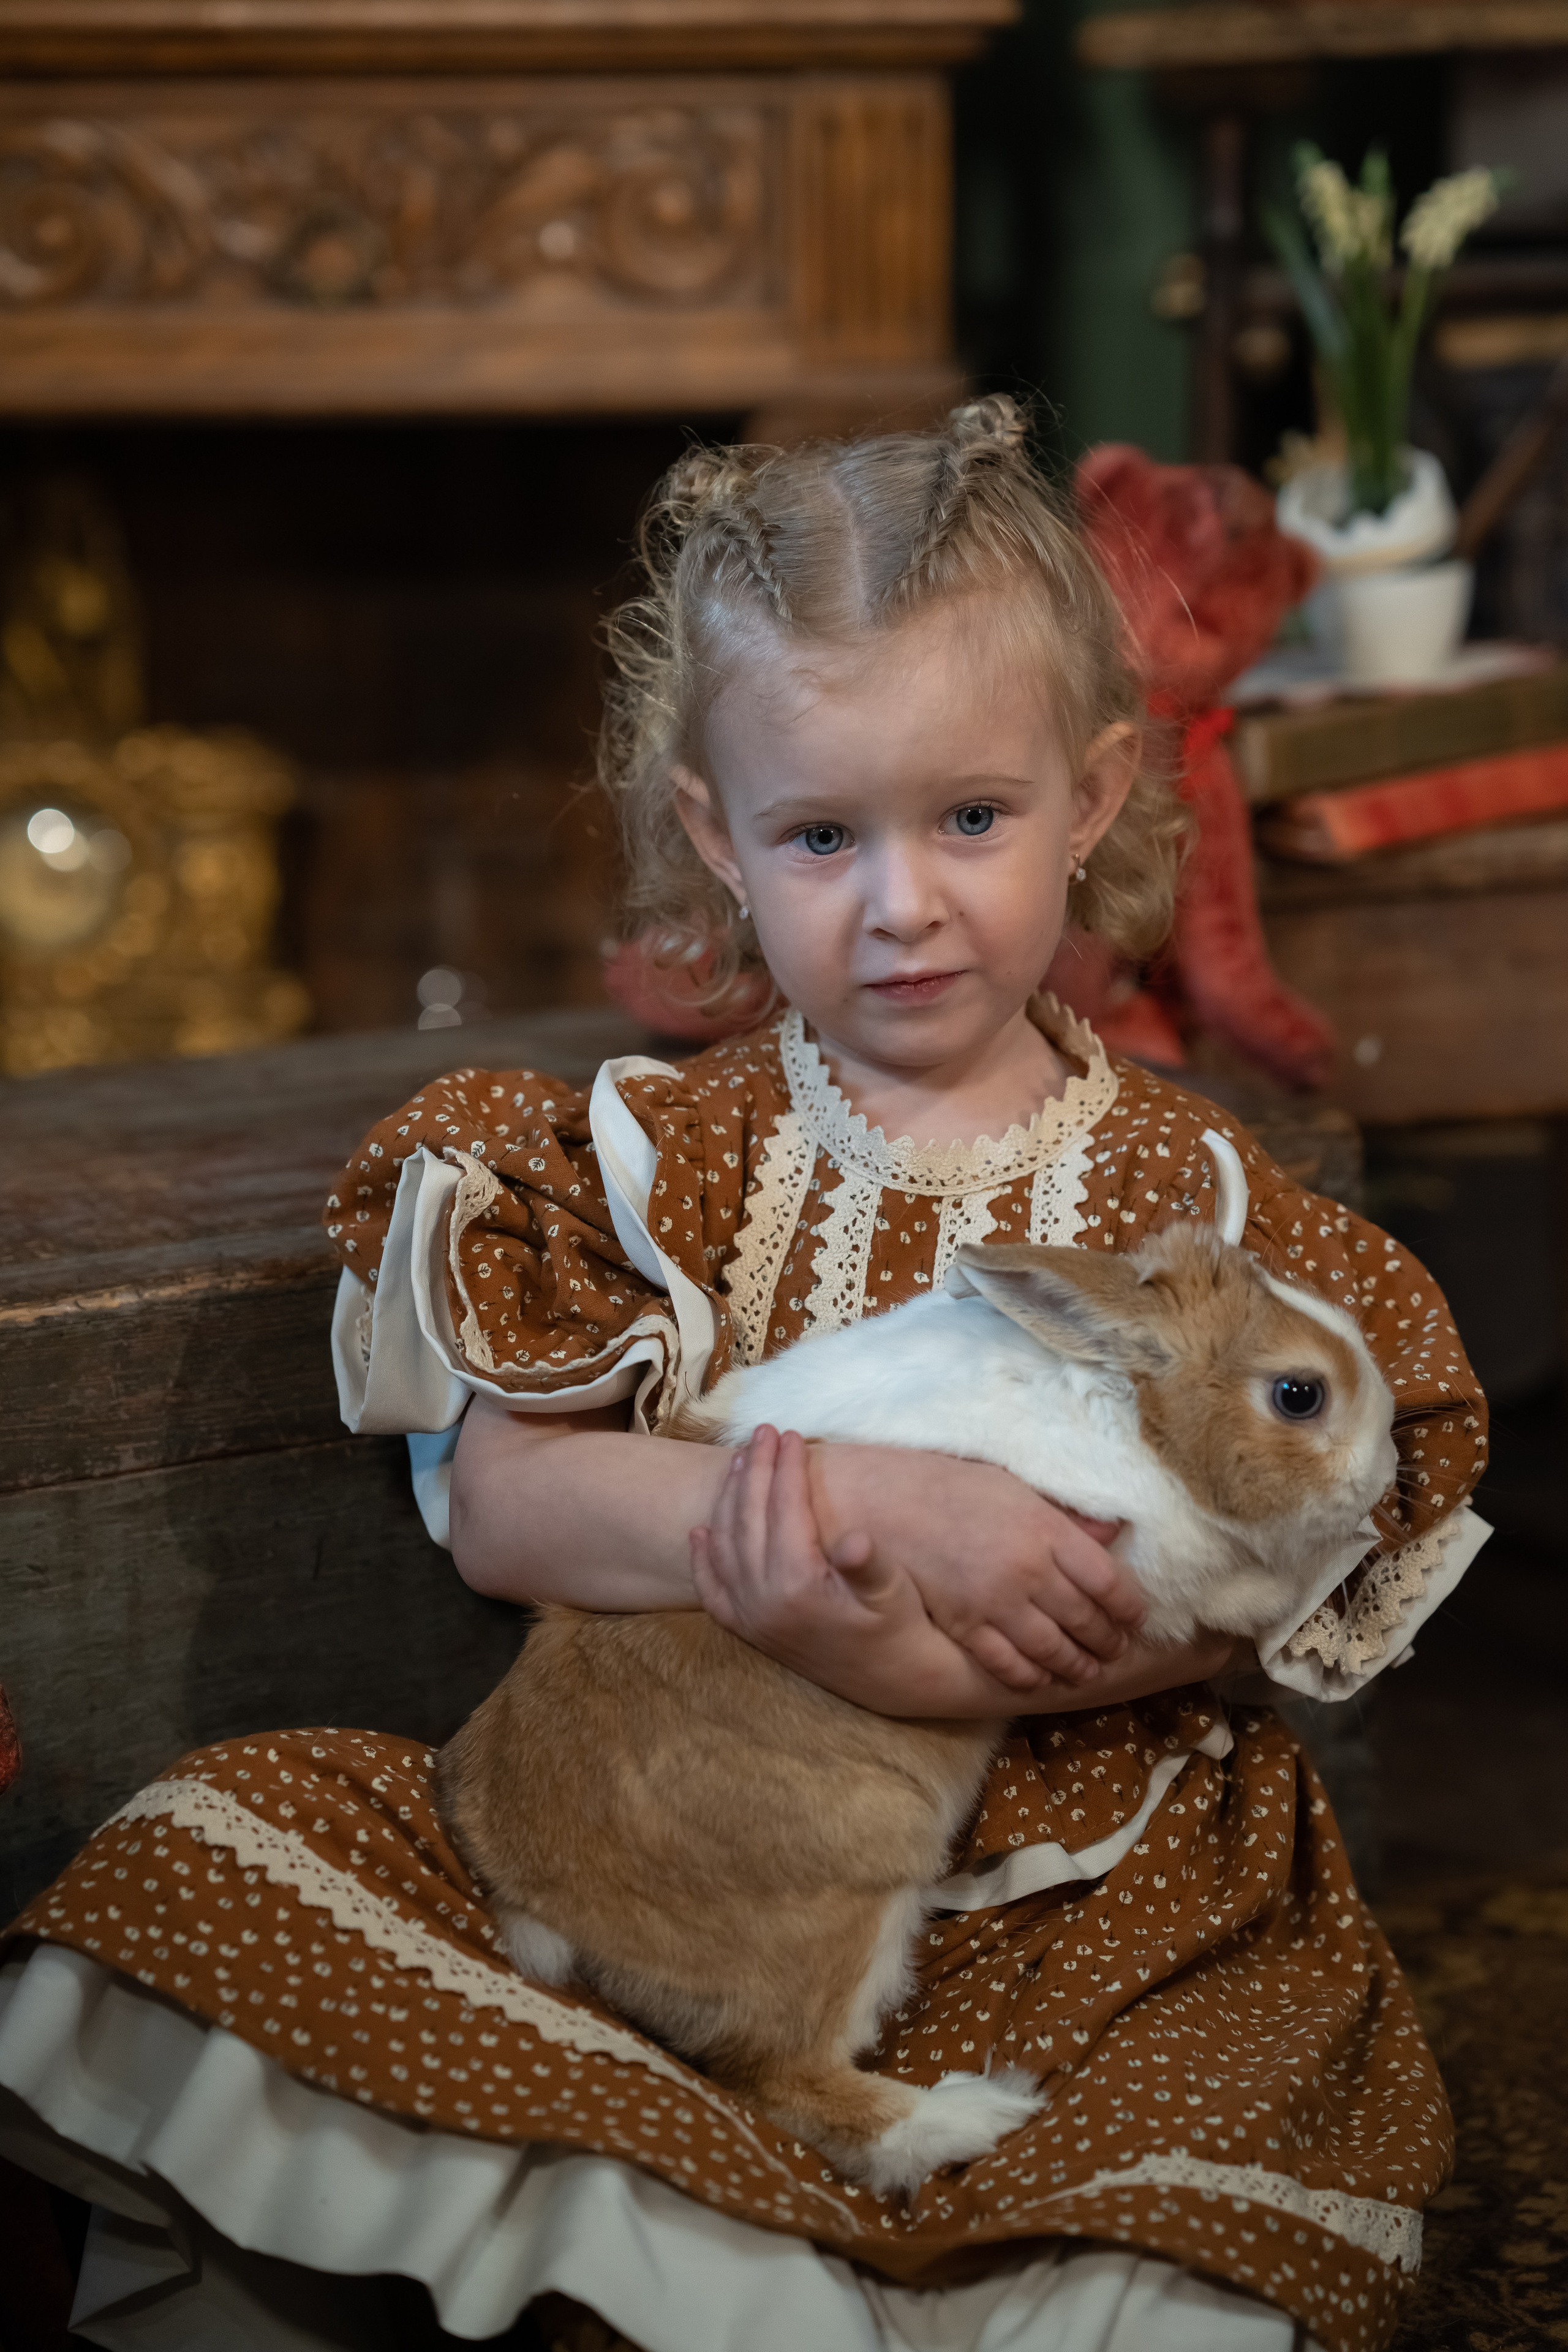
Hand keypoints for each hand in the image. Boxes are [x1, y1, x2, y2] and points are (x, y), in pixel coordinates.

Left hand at [691, 1426, 1007, 1716]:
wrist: (894, 1681)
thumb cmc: (899, 1626)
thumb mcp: (892, 1591)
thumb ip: (869, 1565)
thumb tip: (855, 1539)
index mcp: (798, 1586)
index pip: (785, 1509)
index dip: (788, 1467)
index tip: (794, 1434)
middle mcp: (763, 1602)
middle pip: (748, 1519)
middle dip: (756, 1470)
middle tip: (763, 1430)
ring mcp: (751, 1618)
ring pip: (726, 1546)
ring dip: (730, 1499)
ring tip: (743, 1461)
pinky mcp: (749, 1632)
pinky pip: (713, 1592)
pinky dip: (703, 1560)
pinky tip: (701, 1531)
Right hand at [808, 1444, 1144, 1694]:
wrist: (884, 1502)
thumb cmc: (951, 1486)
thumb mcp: (1015, 1486)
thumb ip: (1064, 1512)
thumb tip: (1112, 1530)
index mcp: (1047, 1529)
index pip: (1110, 1580)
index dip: (1130, 1606)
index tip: (1137, 1617)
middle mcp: (1029, 1569)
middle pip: (1088, 1620)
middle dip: (1109, 1641)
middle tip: (1118, 1650)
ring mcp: (997, 1602)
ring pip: (1054, 1649)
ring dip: (1077, 1665)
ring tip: (1088, 1670)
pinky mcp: (966, 1625)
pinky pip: (1009, 1663)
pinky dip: (1031, 1676)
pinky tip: (1041, 1678)